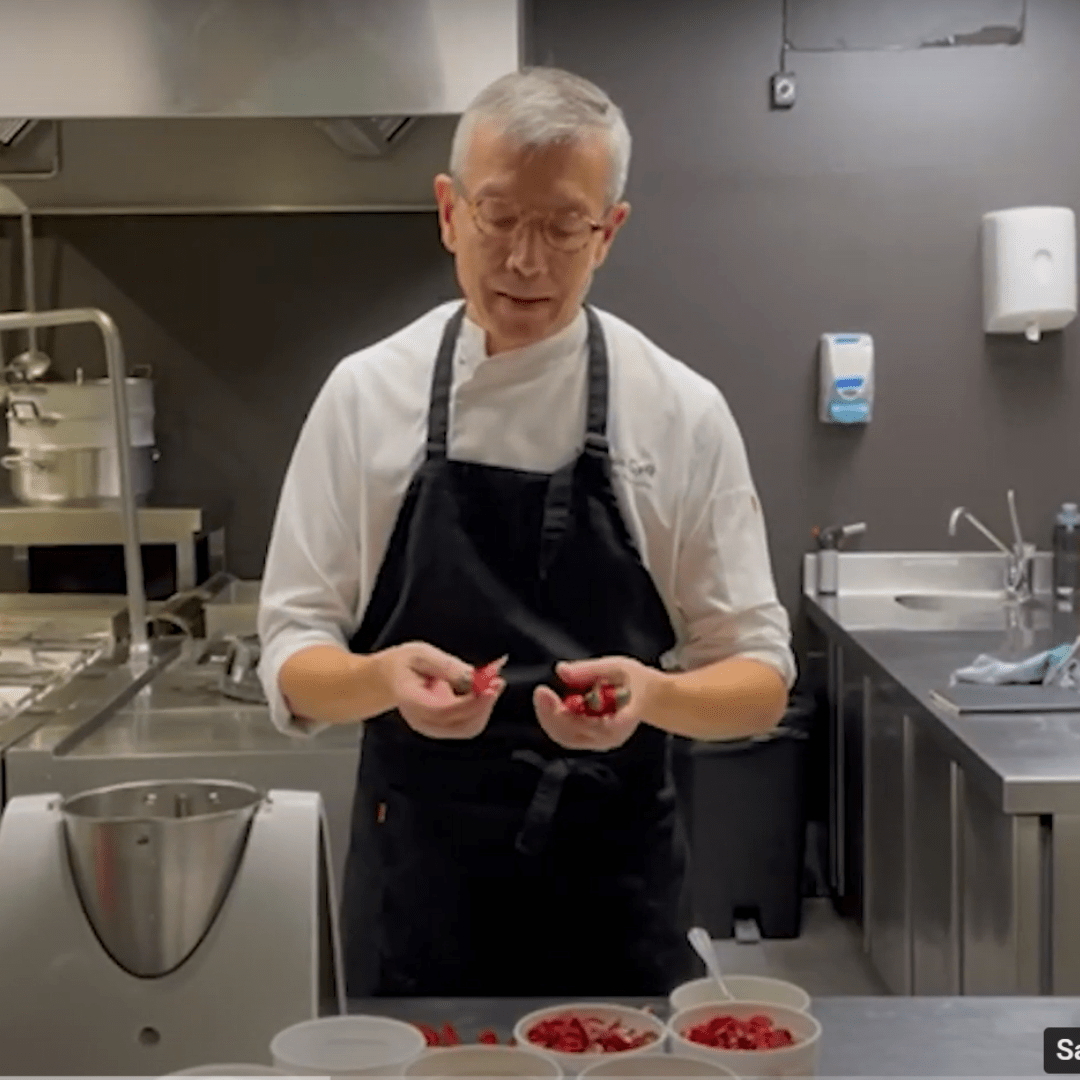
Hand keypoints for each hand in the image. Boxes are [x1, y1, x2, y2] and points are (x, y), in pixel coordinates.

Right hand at [380, 642, 505, 739]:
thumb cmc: (405, 664)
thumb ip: (446, 666)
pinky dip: (482, 707)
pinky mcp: (445, 727)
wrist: (393, 678)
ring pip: (469, 728)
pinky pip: (469, 724)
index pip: (443, 711)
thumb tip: (472, 676)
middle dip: (483, 705)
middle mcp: (422, 721)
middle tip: (497, 681)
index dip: (470, 703)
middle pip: (460, 725)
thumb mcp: (421, 654)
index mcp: (411, 702)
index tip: (489, 688)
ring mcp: (434, 727)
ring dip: (486, 706)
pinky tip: (487, 689)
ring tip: (494, 681)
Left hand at [532, 655, 664, 750]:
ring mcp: (598, 742)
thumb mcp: (618, 667)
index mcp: (620, 723)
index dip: (562, 714)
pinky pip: (566, 734)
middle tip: (540, 692)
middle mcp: (608, 738)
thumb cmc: (637, 682)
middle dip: (549, 714)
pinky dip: (555, 718)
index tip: (546, 693)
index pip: (585, 726)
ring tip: (545, 695)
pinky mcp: (590, 740)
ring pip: (564, 737)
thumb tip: (561, 670)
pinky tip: (553, 701)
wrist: (651, 698)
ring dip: (549, 716)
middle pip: (569, 736)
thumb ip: (589, 669)